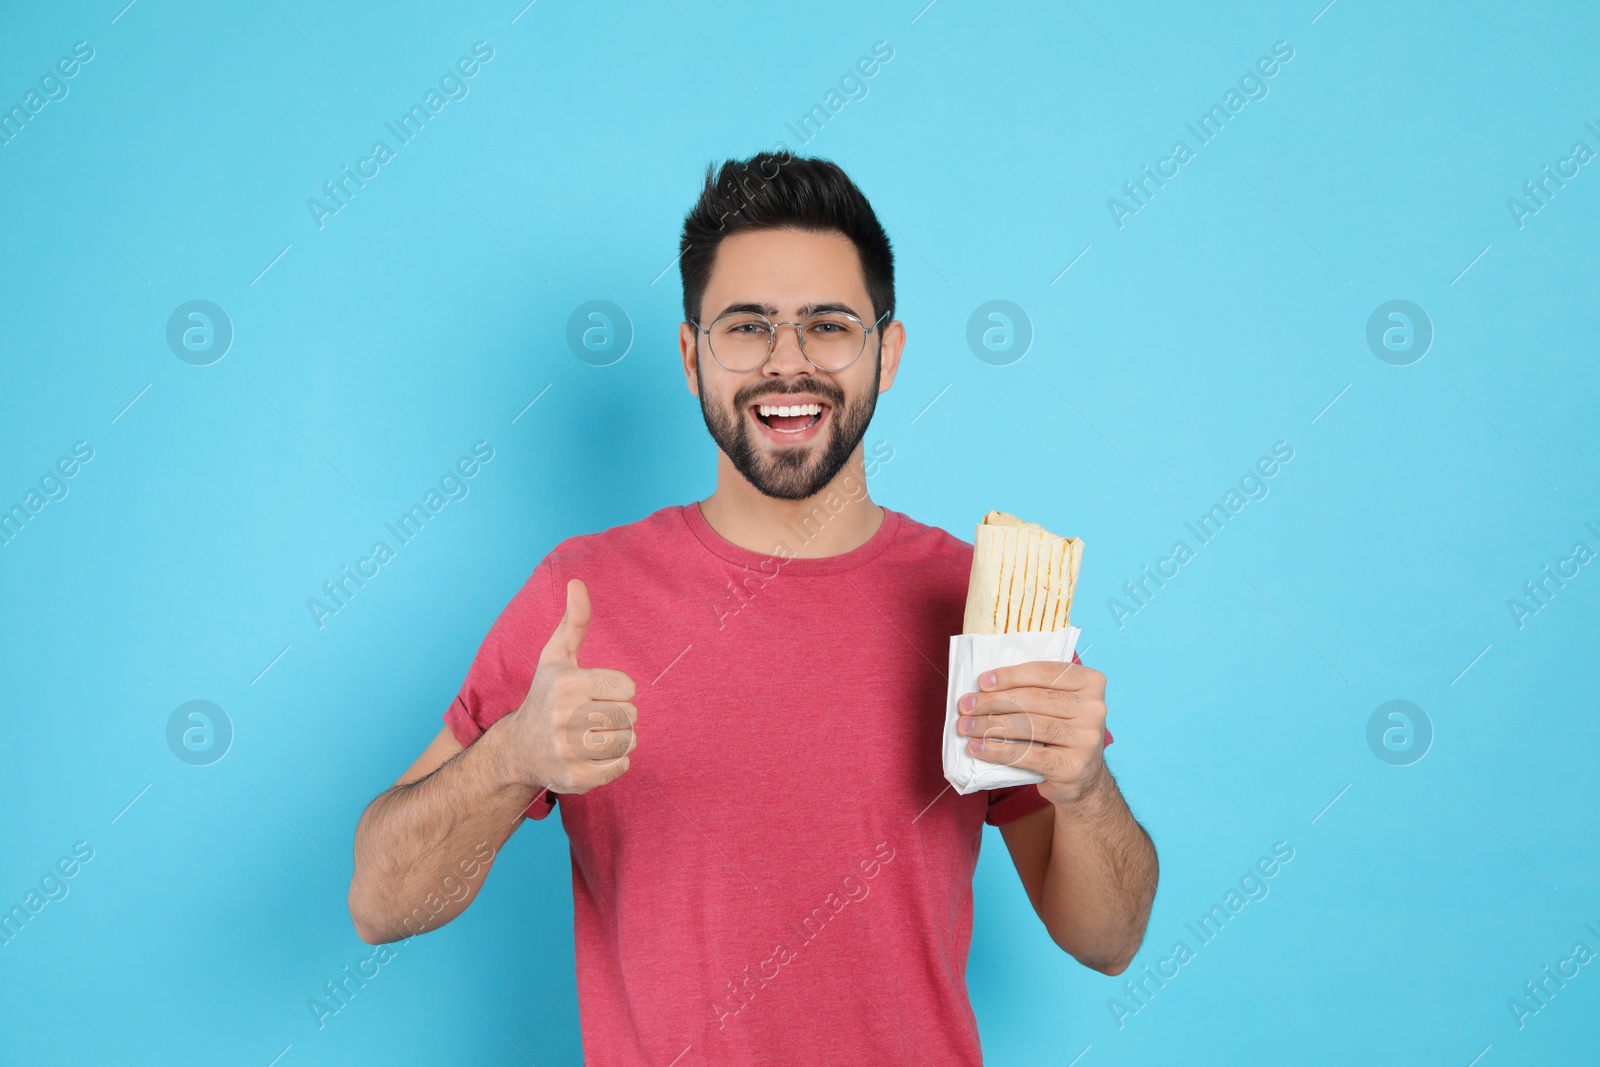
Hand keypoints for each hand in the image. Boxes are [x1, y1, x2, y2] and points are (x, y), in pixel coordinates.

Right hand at [507, 578, 637, 794]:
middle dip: (617, 716)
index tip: (594, 694)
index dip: (616, 691)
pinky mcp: (576, 778)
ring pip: (629, 742)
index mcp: (568, 684)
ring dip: (617, 739)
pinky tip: (591, 755)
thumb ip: (574, 621)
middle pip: (630, 716)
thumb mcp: (556, 657)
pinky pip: (621, 767)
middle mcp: (565, 717)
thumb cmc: (546, 696)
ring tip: (592, 735)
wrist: (517, 749)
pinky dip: (613, 762)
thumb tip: (578, 582)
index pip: (628, 688)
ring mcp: (569, 750)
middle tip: (591, 717)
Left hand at [957, 659, 1108, 806]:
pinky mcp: (1072, 766)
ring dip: (989, 725)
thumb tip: (984, 686)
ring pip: (1028, 726)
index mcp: (1091, 683)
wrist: (1083, 779)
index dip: (1010, 675)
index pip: (1045, 673)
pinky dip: (997, 751)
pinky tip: (977, 748)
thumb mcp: (1057, 705)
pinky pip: (1027, 754)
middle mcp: (1095, 709)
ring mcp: (1087, 739)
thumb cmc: (1060, 733)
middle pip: (1034, 700)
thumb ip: (1033, 690)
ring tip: (965, 727)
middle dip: (993, 702)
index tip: (982, 682)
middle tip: (965, 706)